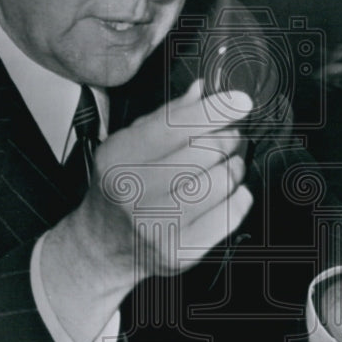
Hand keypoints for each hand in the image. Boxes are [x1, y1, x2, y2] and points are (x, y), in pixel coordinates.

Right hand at [73, 78, 252, 287]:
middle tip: (229, 138)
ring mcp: (156, 225)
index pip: (175, 125)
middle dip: (228, 139)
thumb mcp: (129, 145)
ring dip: (234, 168)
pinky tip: (229, 193)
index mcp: (119, 158)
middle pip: (206, 151)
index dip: (215, 110)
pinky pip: (230, 215)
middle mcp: (133, 192)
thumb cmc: (120, 188)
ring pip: (222, 181)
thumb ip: (166, 116)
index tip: (240, 102)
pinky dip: (239, 198)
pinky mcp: (179, 251)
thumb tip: (201, 90)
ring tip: (227, 166)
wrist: (101, 247)